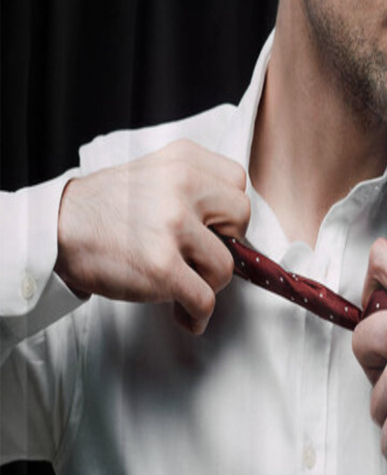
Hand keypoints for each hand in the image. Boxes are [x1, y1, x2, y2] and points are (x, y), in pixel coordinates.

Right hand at [55, 139, 249, 333]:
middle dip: (227, 243)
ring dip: (207, 283)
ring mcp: (172, 225)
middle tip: (199, 255)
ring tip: (182, 284)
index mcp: (183, 160)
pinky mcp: (162, 266)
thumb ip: (194, 187)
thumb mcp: (154, 174)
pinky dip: (197, 315)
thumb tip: (235, 228)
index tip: (210, 227)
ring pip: (225, 266)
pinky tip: (183, 314)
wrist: (56, 230)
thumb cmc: (109, 209)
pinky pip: (204, 300)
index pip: (238, 182)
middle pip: (242, 218)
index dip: (229, 211)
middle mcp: (181, 185)